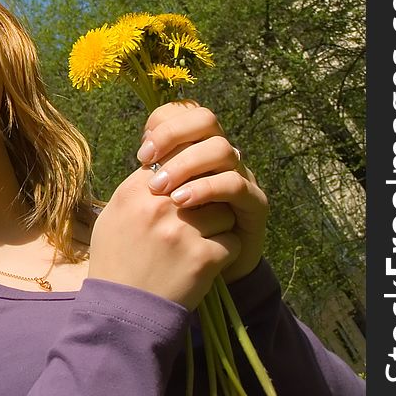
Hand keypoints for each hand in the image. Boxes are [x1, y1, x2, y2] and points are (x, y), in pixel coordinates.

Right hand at [89, 165, 239, 309]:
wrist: (121, 311)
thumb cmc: (116, 261)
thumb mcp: (114, 216)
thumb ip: (139, 188)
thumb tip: (164, 164)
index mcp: (134, 192)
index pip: (176, 160)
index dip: (187, 174)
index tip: (188, 188)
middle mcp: (158, 207)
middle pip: (204, 182)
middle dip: (206, 198)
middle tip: (199, 216)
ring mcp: (182, 231)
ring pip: (224, 211)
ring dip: (218, 226)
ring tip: (200, 244)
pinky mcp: (203, 257)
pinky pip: (232, 241)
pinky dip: (224, 253)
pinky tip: (206, 263)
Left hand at [136, 100, 267, 283]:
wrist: (188, 282)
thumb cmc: (158, 240)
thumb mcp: (145, 205)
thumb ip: (143, 178)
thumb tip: (141, 158)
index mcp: (190, 149)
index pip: (182, 113)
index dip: (163, 123)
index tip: (142, 153)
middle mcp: (217, 157)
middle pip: (205, 120)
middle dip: (174, 137)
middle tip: (149, 166)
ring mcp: (238, 176)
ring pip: (221, 149)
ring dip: (188, 165)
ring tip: (163, 193)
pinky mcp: (254, 204)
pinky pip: (236, 184)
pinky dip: (208, 189)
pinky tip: (184, 203)